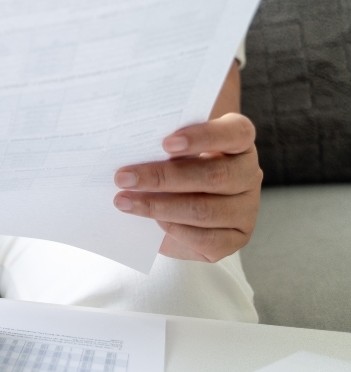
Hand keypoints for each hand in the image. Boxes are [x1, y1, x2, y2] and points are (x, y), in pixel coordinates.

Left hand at [113, 113, 262, 261]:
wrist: (177, 202)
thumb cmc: (171, 164)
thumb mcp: (168, 148)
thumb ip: (160, 143)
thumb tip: (128, 148)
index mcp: (238, 140)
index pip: (235, 133)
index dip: (202, 137)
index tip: (166, 143)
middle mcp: (249, 172)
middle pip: (214, 176)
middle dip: (162, 177)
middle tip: (123, 177)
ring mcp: (247, 207)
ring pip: (206, 210)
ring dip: (158, 207)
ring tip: (124, 202)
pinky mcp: (237, 237)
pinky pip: (207, 239)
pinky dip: (175, 231)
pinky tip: (153, 223)